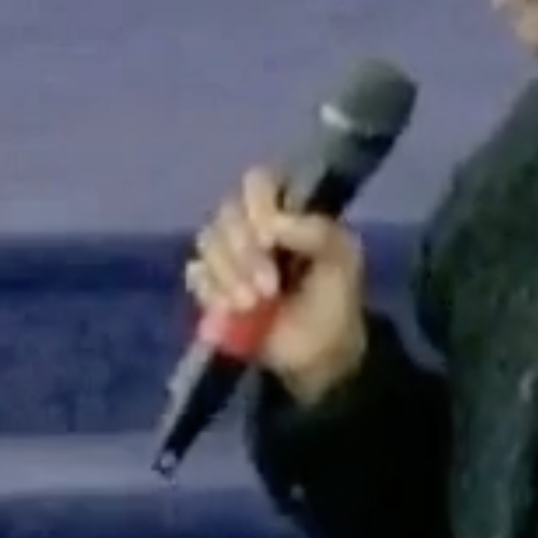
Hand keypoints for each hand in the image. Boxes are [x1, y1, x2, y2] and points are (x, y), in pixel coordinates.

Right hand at [183, 165, 369, 403]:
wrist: (320, 354)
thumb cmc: (334, 299)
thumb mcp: (342, 260)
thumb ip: (317, 231)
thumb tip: (271, 224)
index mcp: (284, 209)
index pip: (256, 183)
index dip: (258, 207)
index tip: (272, 240)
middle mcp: (251, 225)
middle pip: (226, 214)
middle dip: (245, 253)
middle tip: (270, 288)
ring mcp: (228, 255)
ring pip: (207, 243)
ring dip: (229, 276)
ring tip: (253, 306)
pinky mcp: (211, 286)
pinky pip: (195, 275)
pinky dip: (212, 292)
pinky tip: (232, 311)